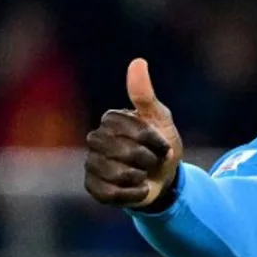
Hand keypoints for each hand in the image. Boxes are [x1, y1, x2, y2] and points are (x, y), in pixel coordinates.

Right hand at [84, 58, 184, 209]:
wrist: (164, 178)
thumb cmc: (161, 145)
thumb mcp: (160, 119)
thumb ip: (145, 94)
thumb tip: (138, 62)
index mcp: (110, 119)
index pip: (133, 129)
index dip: (154, 141)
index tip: (162, 144)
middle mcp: (95, 139)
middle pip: (122, 151)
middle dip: (146, 159)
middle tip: (152, 160)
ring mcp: (92, 163)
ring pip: (115, 173)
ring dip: (139, 177)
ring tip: (143, 174)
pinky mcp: (93, 187)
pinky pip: (110, 193)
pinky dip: (132, 194)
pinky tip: (139, 189)